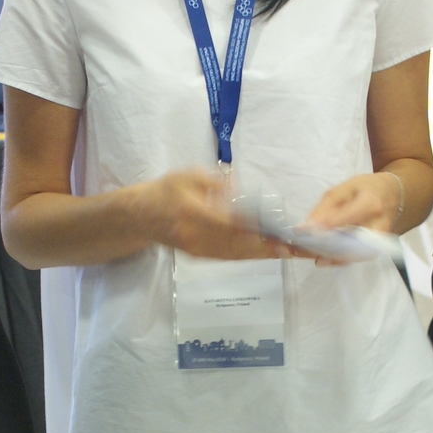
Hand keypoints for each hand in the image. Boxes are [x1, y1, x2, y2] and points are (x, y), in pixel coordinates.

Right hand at [134, 168, 285, 260]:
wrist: (139, 215)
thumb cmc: (165, 190)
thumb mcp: (189, 174)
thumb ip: (216, 182)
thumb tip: (242, 192)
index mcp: (191, 211)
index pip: (229, 223)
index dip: (254, 229)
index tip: (276, 230)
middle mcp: (194, 235)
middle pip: (236, 243)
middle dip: (266, 246)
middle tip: (292, 247)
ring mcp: (196, 249)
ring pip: (234, 254)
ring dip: (262, 254)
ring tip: (287, 252)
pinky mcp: (198, 256)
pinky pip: (227, 257)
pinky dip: (248, 256)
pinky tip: (266, 254)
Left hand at [300, 172, 400, 262]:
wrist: (390, 196)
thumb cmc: (366, 189)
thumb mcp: (344, 188)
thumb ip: (326, 207)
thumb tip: (306, 227)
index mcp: (371, 204)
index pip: (344, 218)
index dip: (323, 226)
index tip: (302, 231)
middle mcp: (378, 226)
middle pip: (348, 243)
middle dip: (322, 247)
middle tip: (300, 248)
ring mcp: (377, 242)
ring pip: (349, 255)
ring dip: (326, 256)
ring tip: (306, 253)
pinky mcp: (374, 250)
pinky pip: (353, 258)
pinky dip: (335, 259)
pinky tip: (321, 257)